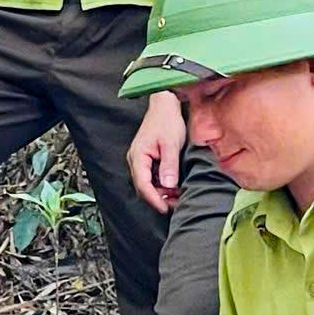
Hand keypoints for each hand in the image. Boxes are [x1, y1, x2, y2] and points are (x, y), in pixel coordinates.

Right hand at [127, 94, 185, 213]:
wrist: (165, 105)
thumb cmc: (167, 121)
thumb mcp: (171, 143)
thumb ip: (169, 165)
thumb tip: (168, 186)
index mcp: (138, 156)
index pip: (142, 185)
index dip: (154, 199)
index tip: (166, 209)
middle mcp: (136, 160)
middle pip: (143, 187)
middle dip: (159, 199)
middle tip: (176, 205)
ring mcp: (140, 160)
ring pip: (147, 184)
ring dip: (161, 192)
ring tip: (178, 196)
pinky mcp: (147, 159)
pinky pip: (151, 177)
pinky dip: (162, 184)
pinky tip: (174, 186)